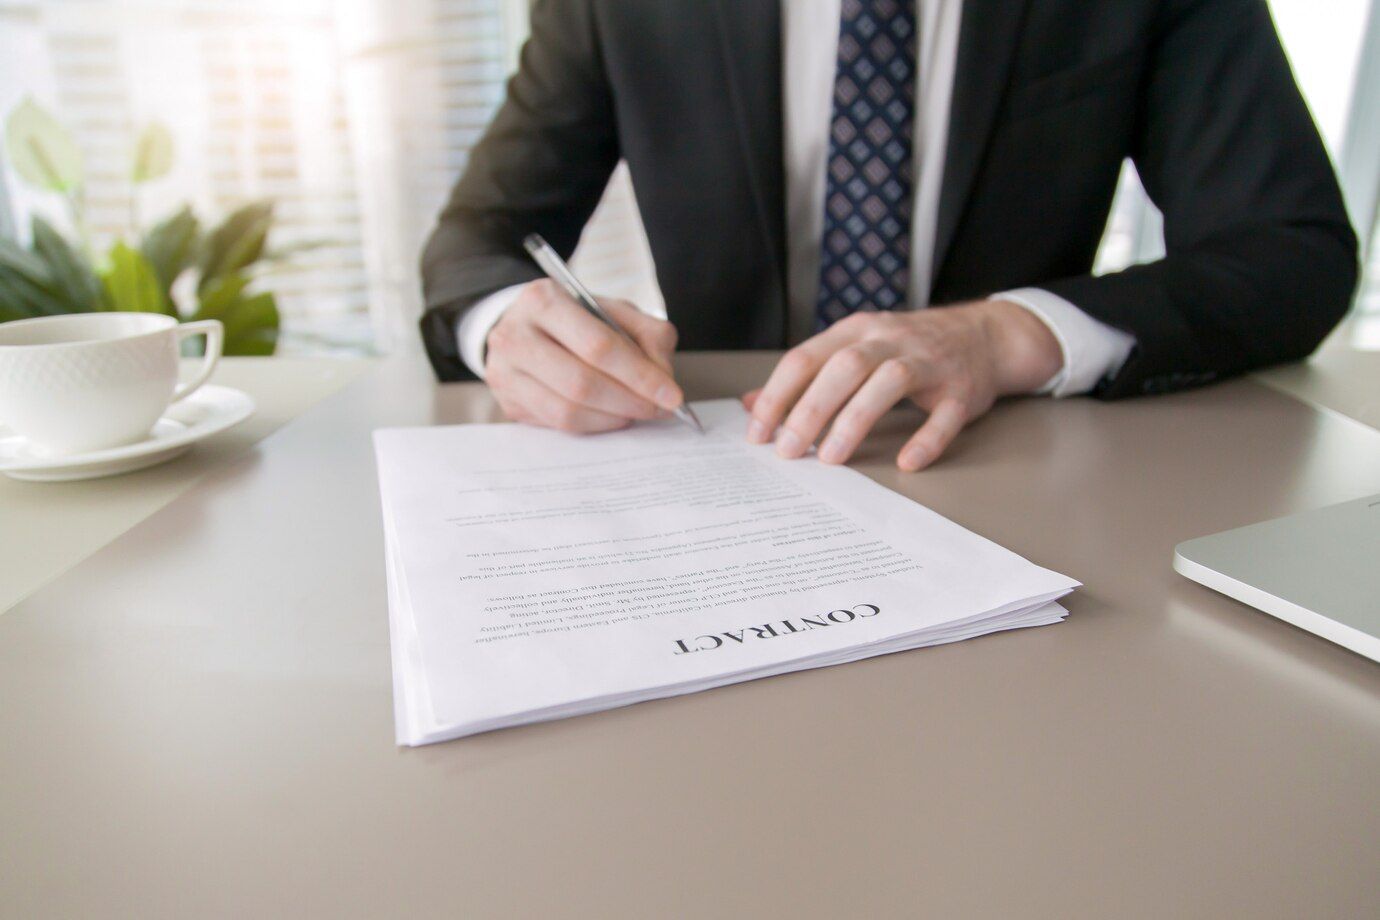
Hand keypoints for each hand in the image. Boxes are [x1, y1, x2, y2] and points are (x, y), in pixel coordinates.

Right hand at [484, 279, 683, 432]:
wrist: (524, 327)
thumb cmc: (577, 319)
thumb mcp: (614, 310)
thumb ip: (648, 334)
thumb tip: (663, 378)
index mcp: (543, 300)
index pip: (598, 345)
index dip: (640, 375)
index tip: (671, 395)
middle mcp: (514, 335)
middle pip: (580, 383)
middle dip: (628, 401)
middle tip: (657, 409)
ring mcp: (505, 372)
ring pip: (567, 411)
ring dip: (612, 418)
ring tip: (637, 412)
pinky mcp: (507, 402)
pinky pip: (558, 424)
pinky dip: (594, 425)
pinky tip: (612, 416)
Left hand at [743, 300, 1062, 470]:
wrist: (984, 334)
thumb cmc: (907, 348)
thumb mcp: (853, 348)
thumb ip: (806, 375)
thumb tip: (751, 404)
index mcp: (855, 330)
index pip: (805, 358)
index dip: (776, 396)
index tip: (757, 435)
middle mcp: (889, 339)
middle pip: (843, 368)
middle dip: (809, 411)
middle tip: (788, 451)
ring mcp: (929, 361)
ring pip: (888, 382)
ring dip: (855, 420)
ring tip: (830, 458)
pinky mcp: (962, 388)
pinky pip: (945, 414)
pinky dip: (926, 439)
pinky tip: (905, 461)